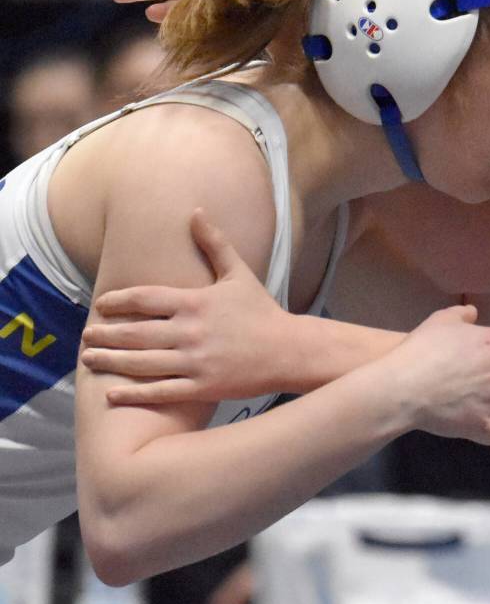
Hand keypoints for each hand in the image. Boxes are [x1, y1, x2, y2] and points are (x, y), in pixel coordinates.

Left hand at [82, 209, 290, 403]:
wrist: (289, 350)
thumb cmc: (262, 311)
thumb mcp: (238, 274)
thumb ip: (214, 243)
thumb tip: (196, 210)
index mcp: (196, 302)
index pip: (145, 298)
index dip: (118, 301)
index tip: (101, 304)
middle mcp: (191, 332)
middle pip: (136, 332)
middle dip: (106, 333)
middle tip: (86, 334)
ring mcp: (196, 362)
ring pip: (142, 363)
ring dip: (111, 361)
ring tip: (90, 358)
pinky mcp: (203, 387)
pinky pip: (161, 391)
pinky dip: (134, 393)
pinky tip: (112, 393)